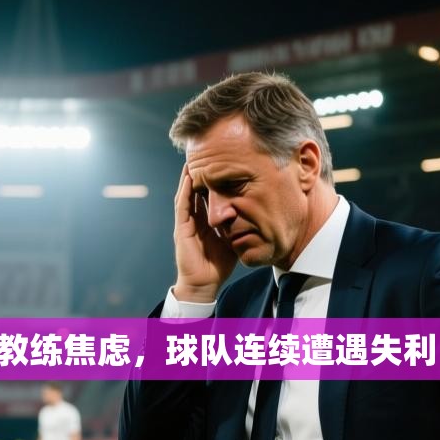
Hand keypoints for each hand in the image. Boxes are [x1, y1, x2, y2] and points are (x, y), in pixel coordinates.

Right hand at [173, 164, 234, 302]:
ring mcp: (185, 223)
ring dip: (188, 177)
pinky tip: (188, 178)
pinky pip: (182, 206)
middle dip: (199, 174)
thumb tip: (257, 212)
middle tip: (204, 155)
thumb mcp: (233, 239)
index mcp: (205, 221)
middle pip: (195, 190)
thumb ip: (240, 225)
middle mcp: (193, 219)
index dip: (211, 180)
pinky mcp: (181, 229)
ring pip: (186, 194)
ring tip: (193, 159)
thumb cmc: (219, 265)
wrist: (205, 284)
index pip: (206, 195)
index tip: (218, 164)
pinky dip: (185, 191)